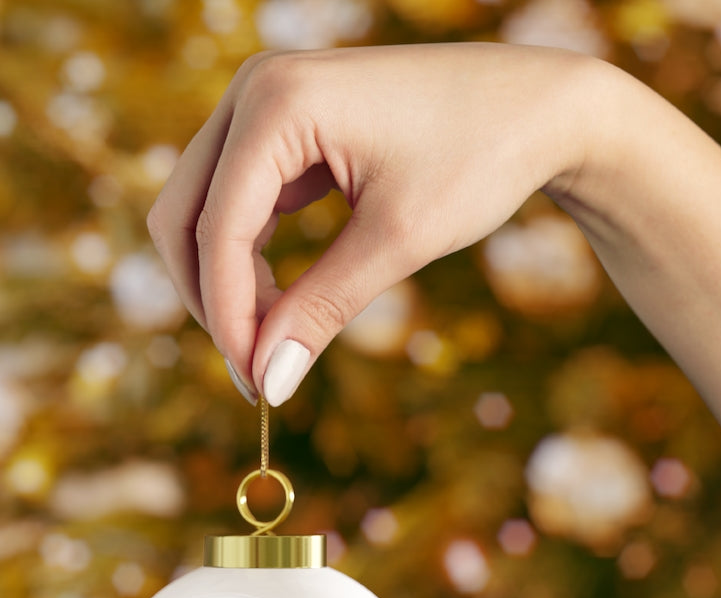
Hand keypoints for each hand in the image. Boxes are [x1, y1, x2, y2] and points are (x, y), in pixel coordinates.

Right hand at [147, 43, 596, 404]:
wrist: (539, 107)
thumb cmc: (480, 156)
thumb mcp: (397, 242)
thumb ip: (321, 310)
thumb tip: (269, 382)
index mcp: (277, 103)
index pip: (217, 230)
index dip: (228, 317)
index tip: (256, 384)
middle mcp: (254, 91)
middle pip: (182, 217)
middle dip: (211, 300)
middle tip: (255, 370)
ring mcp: (263, 105)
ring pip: (201, 213)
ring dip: (226, 283)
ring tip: (275, 341)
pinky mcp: (281, 129)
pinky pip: (236, 204)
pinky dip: (248, 260)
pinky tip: (282, 303)